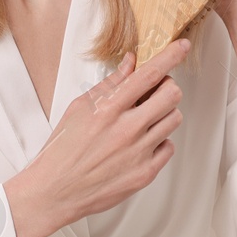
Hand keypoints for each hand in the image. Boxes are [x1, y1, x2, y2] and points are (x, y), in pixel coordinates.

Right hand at [4, 38, 190, 236]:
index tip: (182, 46)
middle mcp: (127, 130)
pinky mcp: (145, 173)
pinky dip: (159, 141)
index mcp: (108, 109)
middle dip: (167, 88)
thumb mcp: (80, 108)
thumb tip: (131, 62)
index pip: (148, 75)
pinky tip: (140, 143)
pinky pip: (168, 147)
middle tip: (155, 92)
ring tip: (142, 121)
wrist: (55, 191)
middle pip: (172, 95)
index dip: (170, 56)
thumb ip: (110, 84)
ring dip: (163, 114)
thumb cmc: (63, 149)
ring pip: (174, 120)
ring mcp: (138, 153)